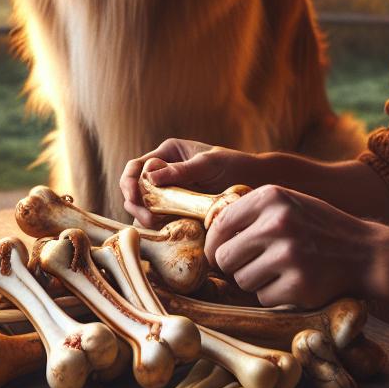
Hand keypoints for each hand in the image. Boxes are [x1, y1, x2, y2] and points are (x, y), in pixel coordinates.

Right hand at [120, 138, 263, 227]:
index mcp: (168, 154)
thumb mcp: (209, 164)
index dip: (129, 183)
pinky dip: (160, 229)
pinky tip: (168, 233)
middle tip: (150, 221)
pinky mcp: (180, 213)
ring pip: (145, 209)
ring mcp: (172, 194)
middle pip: (136, 191)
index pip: (136, 167)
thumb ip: (181, 170)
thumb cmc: (236, 166)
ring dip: (147, 219)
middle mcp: (165, 174)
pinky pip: (161, 222)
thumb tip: (149, 178)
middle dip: (137, 206)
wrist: (259, 183)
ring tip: (160, 227)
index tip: (135, 198)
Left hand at [203, 184, 388, 307]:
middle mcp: (277, 223)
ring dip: (255, 281)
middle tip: (252, 265)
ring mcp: (288, 255)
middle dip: (233, 266)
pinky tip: (294, 282)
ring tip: (280, 270)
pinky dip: (274, 296)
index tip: (220, 252)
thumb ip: (250, 212)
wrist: (364, 252)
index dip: (214, 243)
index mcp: (271, 197)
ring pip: (241, 280)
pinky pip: (263, 299)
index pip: (220, 224)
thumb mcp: (287, 203)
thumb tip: (206, 235)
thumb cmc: (317, 227)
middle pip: (224, 257)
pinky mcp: (298, 285)